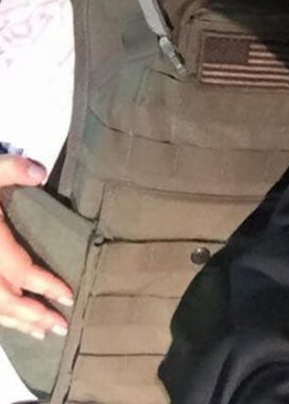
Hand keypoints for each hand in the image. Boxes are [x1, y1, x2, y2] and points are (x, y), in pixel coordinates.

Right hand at [0, 156, 73, 339]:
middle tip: (60, 327)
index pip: (20, 271)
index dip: (44, 285)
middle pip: (5, 300)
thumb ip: (12, 169)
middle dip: (33, 315)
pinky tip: (8, 321)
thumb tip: (41, 172)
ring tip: (40, 333)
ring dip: (15, 322)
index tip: (68, 296)